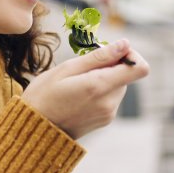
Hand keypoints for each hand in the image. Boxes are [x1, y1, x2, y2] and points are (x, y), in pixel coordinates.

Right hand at [21, 39, 148, 138]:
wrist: (34, 128)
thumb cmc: (44, 95)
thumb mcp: (66, 69)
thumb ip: (99, 57)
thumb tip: (124, 44)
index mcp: (99, 87)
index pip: (139, 68)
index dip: (131, 55)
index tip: (111, 52)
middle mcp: (109, 102)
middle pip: (126, 75)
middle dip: (109, 66)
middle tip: (82, 67)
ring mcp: (108, 113)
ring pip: (117, 85)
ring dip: (102, 78)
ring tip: (75, 83)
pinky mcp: (104, 120)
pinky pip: (110, 98)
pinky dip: (98, 91)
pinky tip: (77, 94)